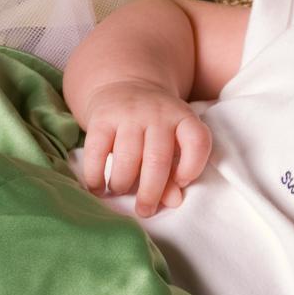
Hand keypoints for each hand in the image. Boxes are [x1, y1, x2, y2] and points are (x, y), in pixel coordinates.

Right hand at [79, 79, 211, 216]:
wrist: (123, 84)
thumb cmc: (153, 125)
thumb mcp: (172, 141)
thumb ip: (176, 173)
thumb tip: (173, 202)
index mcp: (182, 117)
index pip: (197, 141)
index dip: (192, 167)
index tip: (181, 183)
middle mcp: (157, 113)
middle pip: (157, 160)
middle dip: (150, 193)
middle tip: (144, 210)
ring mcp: (127, 114)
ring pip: (126, 159)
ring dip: (121, 185)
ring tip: (119, 192)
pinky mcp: (101, 118)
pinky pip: (96, 153)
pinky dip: (96, 177)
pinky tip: (98, 188)